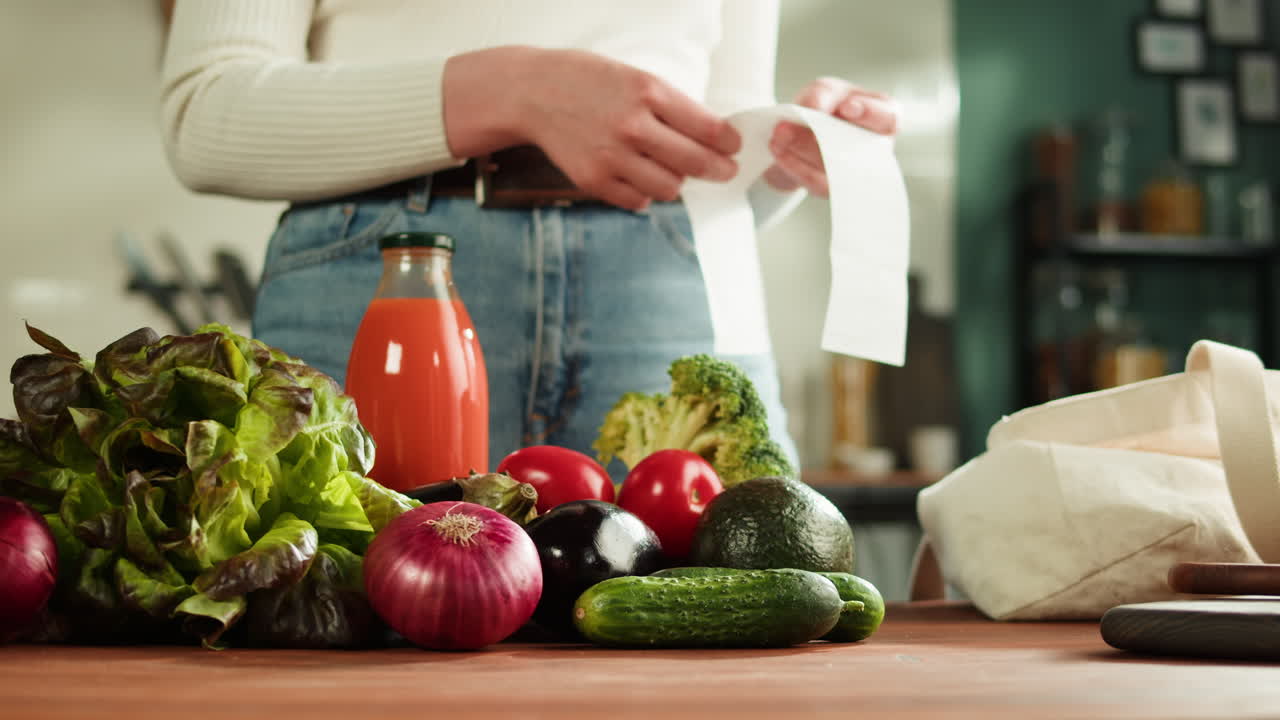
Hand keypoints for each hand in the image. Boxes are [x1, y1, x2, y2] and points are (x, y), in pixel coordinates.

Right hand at [445, 47, 740, 210]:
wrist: (533, 93)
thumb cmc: (589, 82)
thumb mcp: (635, 78)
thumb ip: (671, 105)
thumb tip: (712, 137)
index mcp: (648, 92)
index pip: (708, 128)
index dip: (729, 143)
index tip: (734, 148)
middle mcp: (632, 126)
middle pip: (695, 163)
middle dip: (718, 170)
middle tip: (724, 171)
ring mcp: (612, 157)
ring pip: (669, 188)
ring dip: (676, 181)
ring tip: (668, 168)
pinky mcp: (594, 181)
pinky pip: (638, 201)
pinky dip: (645, 193)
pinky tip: (639, 176)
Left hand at [763, 77, 898, 196]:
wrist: (799, 133)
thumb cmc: (824, 107)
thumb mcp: (823, 91)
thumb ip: (822, 93)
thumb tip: (816, 108)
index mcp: (882, 118)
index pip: (889, 118)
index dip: (871, 114)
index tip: (846, 107)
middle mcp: (875, 149)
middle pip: (858, 147)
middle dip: (823, 135)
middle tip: (792, 124)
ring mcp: (854, 172)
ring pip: (834, 168)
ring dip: (801, 150)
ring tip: (779, 133)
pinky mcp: (831, 187)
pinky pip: (816, 182)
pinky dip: (793, 165)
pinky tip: (778, 149)